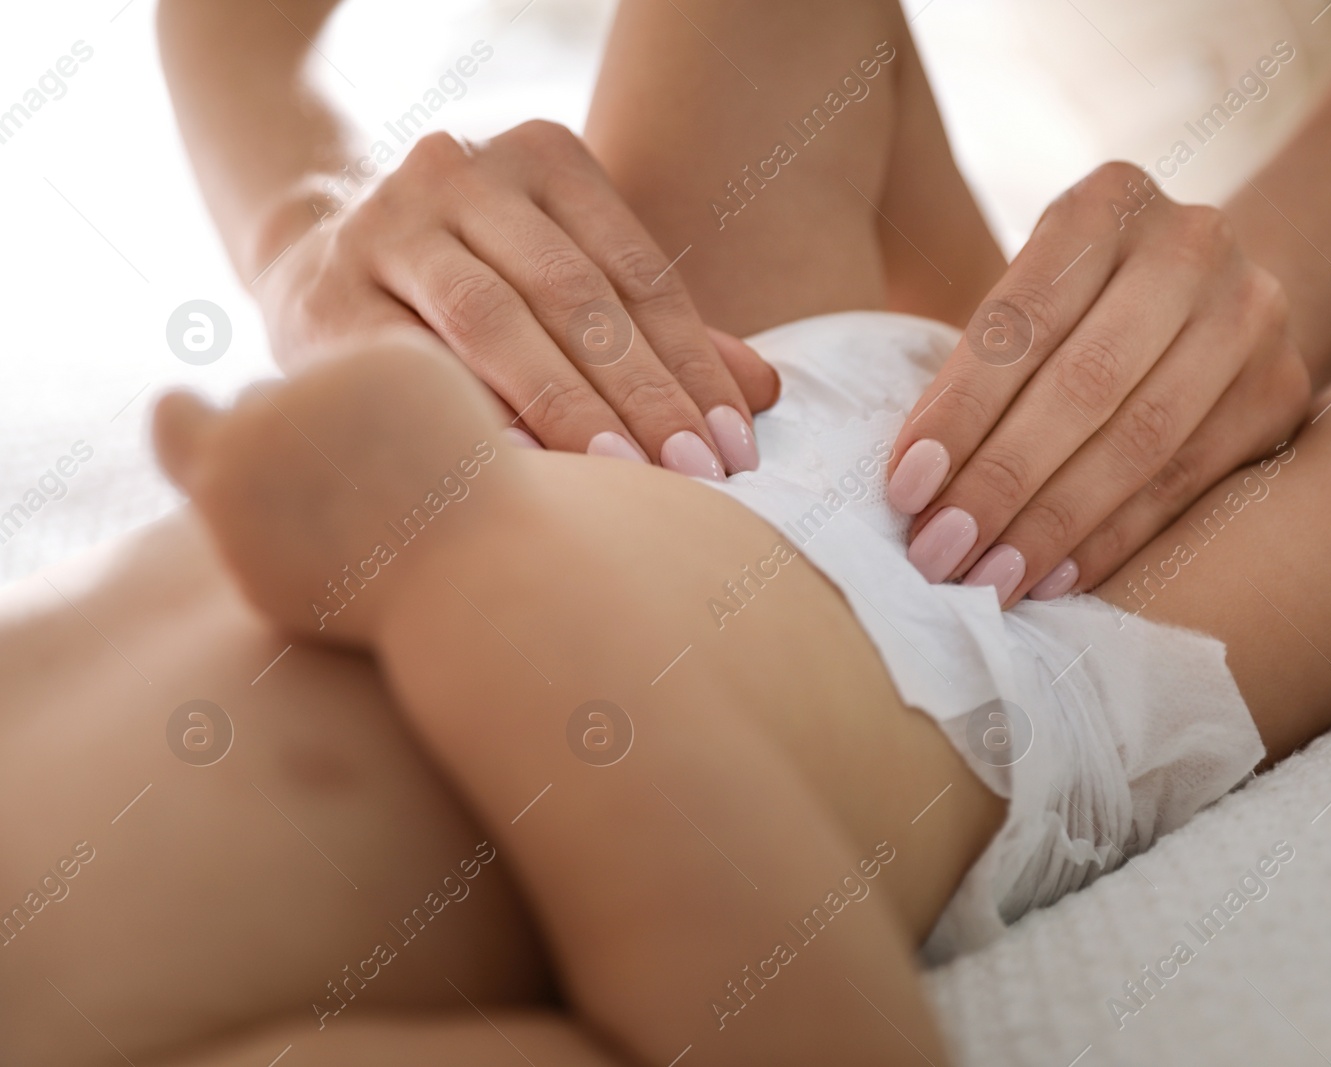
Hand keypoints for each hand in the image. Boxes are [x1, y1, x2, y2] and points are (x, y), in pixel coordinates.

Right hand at [252, 120, 777, 476]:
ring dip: (567, 407)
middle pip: (574, 294)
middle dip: (644, 393)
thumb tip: (764, 391)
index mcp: (543, 159)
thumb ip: (659, 336)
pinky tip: (523, 474)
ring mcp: (385, 226)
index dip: (693, 364)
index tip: (733, 448)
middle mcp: (461, 172)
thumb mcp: (569, 289)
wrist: (317, 272)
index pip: (638, 274)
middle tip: (694, 476)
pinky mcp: (325, 294)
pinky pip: (410, 366)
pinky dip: (471, 419)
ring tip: (626, 479)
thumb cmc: (478, 293)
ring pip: (493, 321)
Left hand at [888, 161, 1309, 604]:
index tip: (905, 488)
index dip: (962, 411)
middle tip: (939, 552)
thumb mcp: (1030, 294)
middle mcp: (1192, 245)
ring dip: (1053, 524)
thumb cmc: (1079, 305)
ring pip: (1142, 441)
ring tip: (988, 580)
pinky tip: (1054, 578)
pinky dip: (1112, 539)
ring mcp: (1251, 315)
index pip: (1023, 319)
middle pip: (1086, 384)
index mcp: (1108, 201)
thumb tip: (913, 483)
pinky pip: (1186, 483)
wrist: (1211, 291)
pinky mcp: (1281, 390)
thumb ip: (979, 364)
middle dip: (1001, 481)